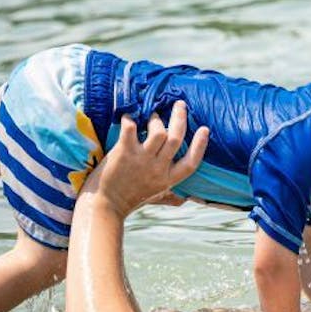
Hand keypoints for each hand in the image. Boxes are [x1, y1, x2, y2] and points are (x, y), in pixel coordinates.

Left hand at [84, 101, 208, 217]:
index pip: (191, 163)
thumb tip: (182, 200)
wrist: (105, 205)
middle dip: (180, 118)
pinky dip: (130, 120)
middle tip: (180, 105)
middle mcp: (157, 169)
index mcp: (167, 179)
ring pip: (158, 132)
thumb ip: (169, 194)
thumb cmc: (129, 200)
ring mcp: (141, 160)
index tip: (205, 129)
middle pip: (176, 138)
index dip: (200, 145)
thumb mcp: (154, 196)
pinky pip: (131, 129)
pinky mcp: (124, 153)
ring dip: (155, 120)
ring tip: (150, 117)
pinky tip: (128, 117)